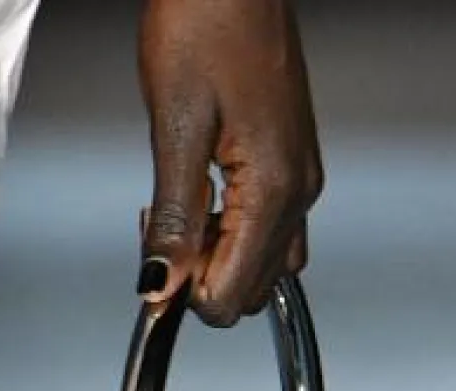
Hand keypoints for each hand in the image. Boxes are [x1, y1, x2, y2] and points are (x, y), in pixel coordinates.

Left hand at [136, 0, 322, 326]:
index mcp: (274, 192)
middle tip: (163, 220)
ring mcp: (302, 180)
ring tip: (183, 202)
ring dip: (219, 256)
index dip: (184, 290)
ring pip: (264, 267)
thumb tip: (158, 286)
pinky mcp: (294, 164)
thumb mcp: (175, 128)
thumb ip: (173, 218)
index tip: (154, 248)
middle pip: (251, 292)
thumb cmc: (204, 24)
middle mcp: (299, 194)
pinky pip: (270, 231)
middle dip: (202, 274)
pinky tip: (205, 191)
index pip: (231, 297)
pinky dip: (233, 231)